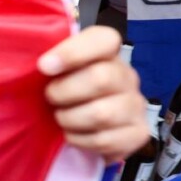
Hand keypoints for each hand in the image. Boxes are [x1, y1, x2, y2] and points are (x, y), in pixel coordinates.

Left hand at [38, 26, 147, 163]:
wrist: (86, 129)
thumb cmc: (65, 93)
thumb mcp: (56, 72)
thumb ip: (50, 61)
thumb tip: (41, 63)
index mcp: (107, 53)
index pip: (104, 39)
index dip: (72, 52)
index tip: (44, 66)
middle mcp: (127, 76)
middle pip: (101, 78)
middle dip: (65, 92)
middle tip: (50, 98)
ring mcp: (136, 105)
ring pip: (103, 113)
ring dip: (71, 119)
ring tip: (61, 118)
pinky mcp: (138, 133)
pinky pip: (105, 140)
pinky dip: (80, 140)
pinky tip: (73, 135)